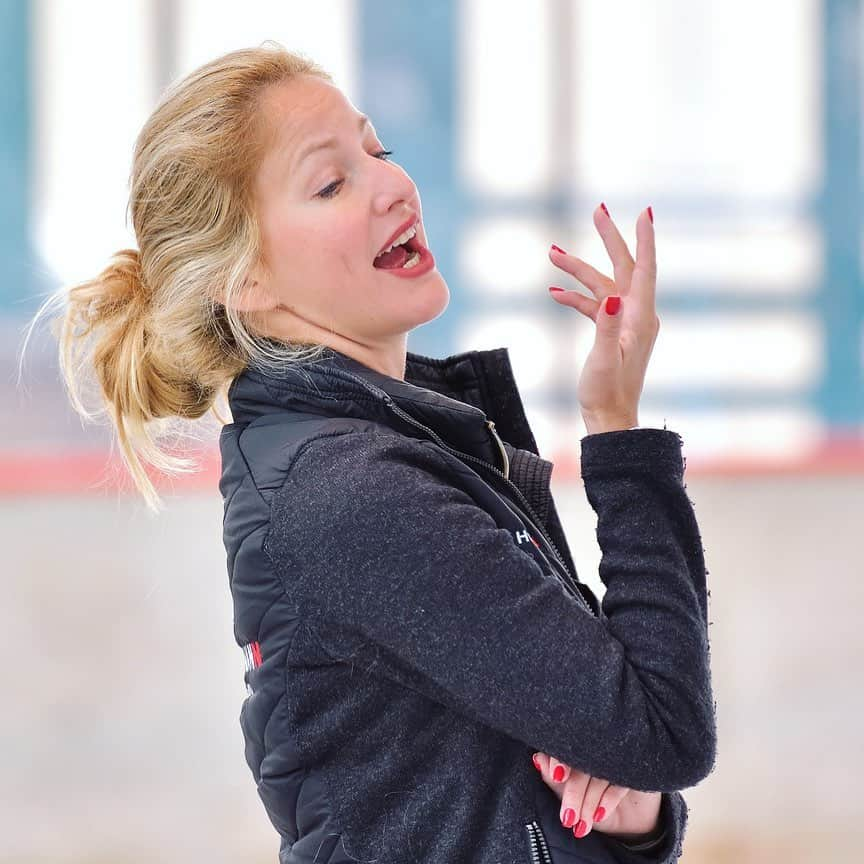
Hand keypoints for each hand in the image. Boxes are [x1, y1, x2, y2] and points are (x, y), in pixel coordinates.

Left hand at [532, 751, 661, 840]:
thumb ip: (552, 776)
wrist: (626, 821)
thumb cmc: (590, 801)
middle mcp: (597, 749)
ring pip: (599, 776)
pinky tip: (599, 815)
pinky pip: (620, 783)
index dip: (560, 759)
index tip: (557, 777)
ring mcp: (616, 759)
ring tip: (581, 825)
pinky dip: (608, 800)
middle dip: (573, 793)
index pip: (566, 747)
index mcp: (578, 748)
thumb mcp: (567, 791)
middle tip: (567, 817)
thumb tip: (537, 759)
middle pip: (582, 765)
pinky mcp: (633, 771)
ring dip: (589, 803)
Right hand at [548, 205, 659, 431]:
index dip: (644, 240)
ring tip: (552, 254)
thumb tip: (609, 295)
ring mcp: (623, 322)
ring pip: (602, 284)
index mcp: (639, 318)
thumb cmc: (606, 393)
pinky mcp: (611, 331)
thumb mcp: (604, 359)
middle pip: (624, 267)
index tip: (643, 212)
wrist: (609, 418)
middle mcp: (636, 315)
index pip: (645, 270)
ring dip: (578, 271)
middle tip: (598, 210)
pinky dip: (576, 298)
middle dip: (608, 239)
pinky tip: (555, 294)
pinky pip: (594, 305)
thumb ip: (605, 325)